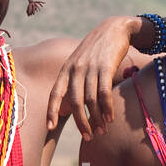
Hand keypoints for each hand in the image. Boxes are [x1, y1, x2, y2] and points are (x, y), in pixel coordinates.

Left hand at [46, 16, 138, 138]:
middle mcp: (76, 69)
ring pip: (91, 100)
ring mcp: (91, 67)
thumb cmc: (96, 51)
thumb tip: (63, 111)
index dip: (51, 111)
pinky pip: (105, 93)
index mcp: (66, 69)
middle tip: (88, 137)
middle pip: (75, 102)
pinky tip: (110, 118)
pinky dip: (107, 108)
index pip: (54, 93)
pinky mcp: (106, 67)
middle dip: (81, 122)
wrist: (115, 28)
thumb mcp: (79, 64)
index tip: (50, 128)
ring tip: (102, 131)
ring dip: (97, 118)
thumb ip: (71, 85)